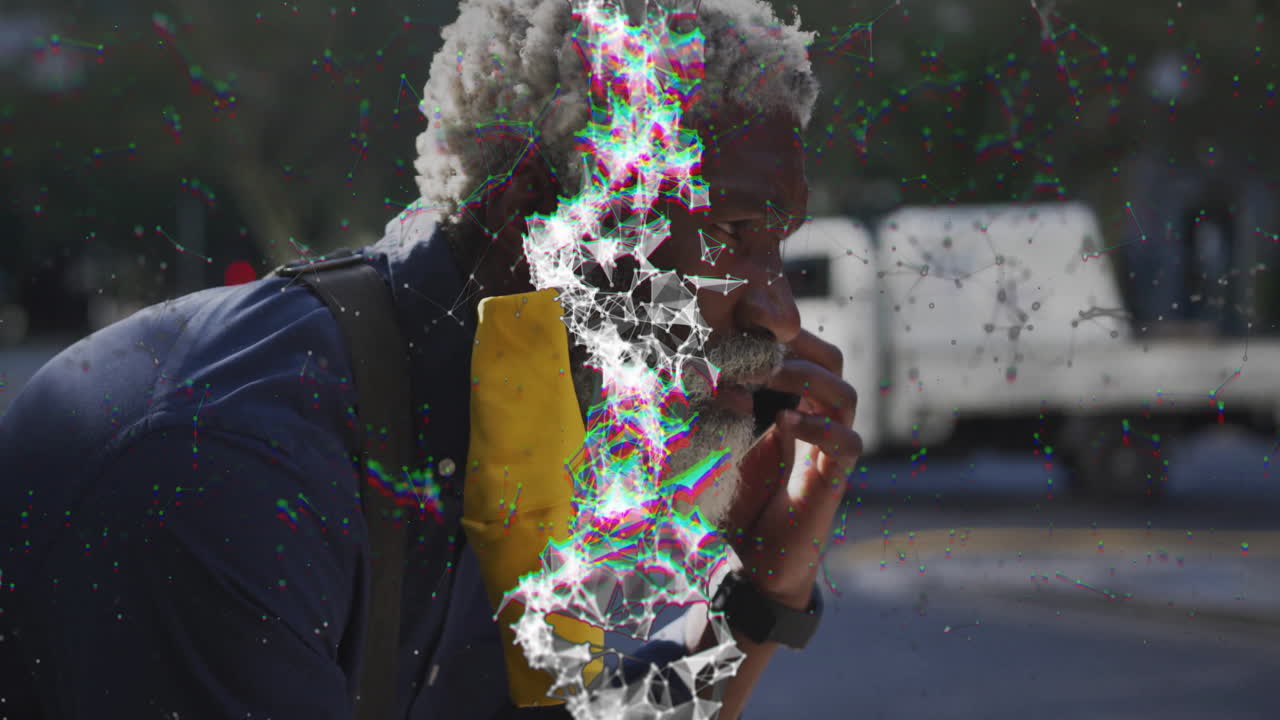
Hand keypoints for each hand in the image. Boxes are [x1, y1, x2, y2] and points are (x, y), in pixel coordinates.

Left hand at [722, 329, 861, 609]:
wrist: (751, 563)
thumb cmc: (730, 502)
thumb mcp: (712, 446)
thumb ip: (711, 410)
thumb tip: (708, 372)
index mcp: (791, 404)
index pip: (803, 352)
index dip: (779, 336)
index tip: (741, 329)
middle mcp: (816, 421)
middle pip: (832, 362)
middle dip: (795, 348)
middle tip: (754, 349)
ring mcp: (828, 450)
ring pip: (844, 395)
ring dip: (804, 379)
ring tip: (768, 378)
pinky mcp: (833, 481)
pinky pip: (846, 443)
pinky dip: (817, 427)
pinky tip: (783, 423)